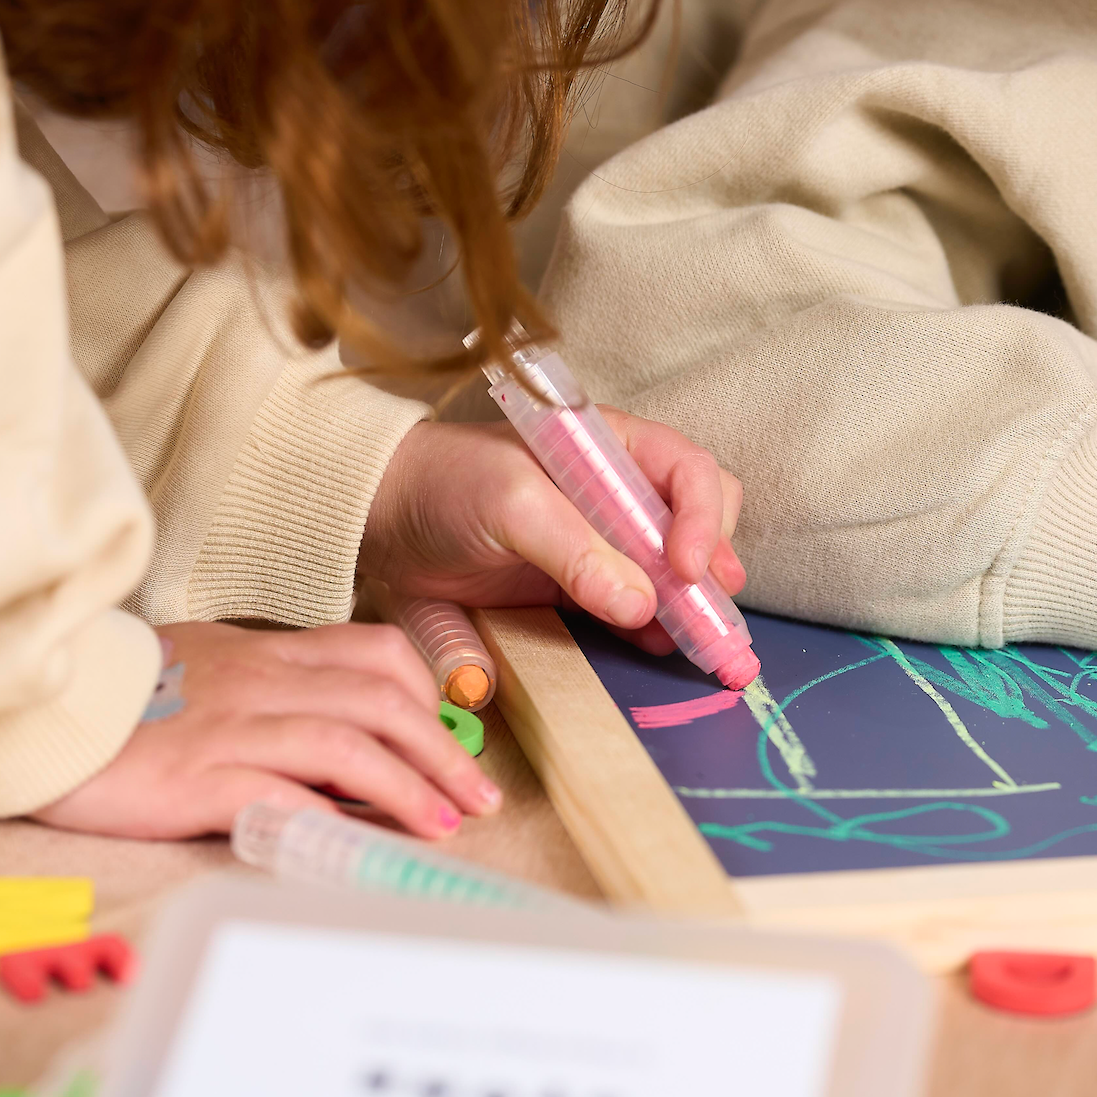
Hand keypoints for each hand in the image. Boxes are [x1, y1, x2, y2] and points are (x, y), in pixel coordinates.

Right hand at [34, 621, 502, 839]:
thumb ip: (274, 689)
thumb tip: (341, 733)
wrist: (39, 713)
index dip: (429, 697)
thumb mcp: (211, 670)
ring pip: (348, 743)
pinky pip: (280, 795)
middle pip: (383, 701)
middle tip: (478, 799)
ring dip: (408, 787)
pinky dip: (329, 820)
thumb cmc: (124, 703)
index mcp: (268, 653)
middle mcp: (262, 681)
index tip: (452, 742)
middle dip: (443, 752)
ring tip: (443, 825)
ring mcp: (232, 727)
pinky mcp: (197, 778)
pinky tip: (358, 846)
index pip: (378, 655)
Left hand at [360, 412, 744, 655]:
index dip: (704, 518)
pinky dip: (661, 629)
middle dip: (716, 567)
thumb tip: (640, 603)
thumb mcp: (509, 505)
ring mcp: (606, 542)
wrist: (380, 521)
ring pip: (678, 571)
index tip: (692, 569)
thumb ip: (574, 550)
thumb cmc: (445, 484)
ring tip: (712, 649)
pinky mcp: (585, 587)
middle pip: (700, 522)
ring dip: (699, 607)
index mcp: (614, 447)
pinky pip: (640, 608)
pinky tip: (666, 648)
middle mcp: (622, 491)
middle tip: (715, 614)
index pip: (689, 472)